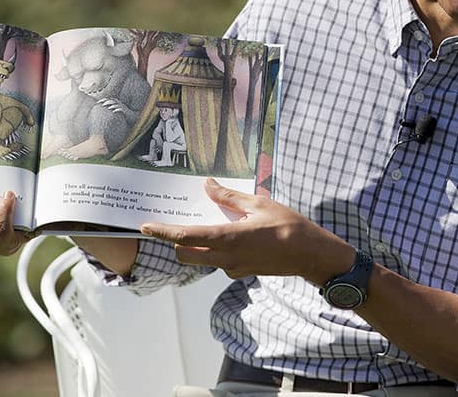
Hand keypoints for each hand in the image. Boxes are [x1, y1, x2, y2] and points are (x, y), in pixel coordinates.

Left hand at [140, 178, 353, 283]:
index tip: (145, 227)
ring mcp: (233, 269)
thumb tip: (207, 185)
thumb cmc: (289, 225)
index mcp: (228, 238)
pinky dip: (213, 249)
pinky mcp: (241, 272)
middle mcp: (226, 258)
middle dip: (174, 241)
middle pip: (185, 254)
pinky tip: (225, 234)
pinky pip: (218, 262)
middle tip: (171, 224)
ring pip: (201, 259)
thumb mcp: (259, 203)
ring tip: (198, 224)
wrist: (311, 255)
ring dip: (194, 245)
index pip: (185, 238)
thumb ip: (229, 197)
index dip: (163, 232)